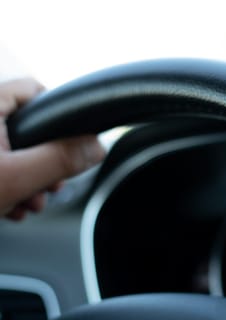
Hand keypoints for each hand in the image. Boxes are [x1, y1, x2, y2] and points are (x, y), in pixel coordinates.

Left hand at [0, 78, 105, 219]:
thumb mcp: (17, 177)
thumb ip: (60, 159)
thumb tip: (98, 147)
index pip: (32, 89)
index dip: (58, 113)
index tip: (70, 139)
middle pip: (27, 128)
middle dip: (44, 162)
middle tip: (49, 185)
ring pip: (14, 151)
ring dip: (29, 180)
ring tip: (28, 203)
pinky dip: (9, 185)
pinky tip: (10, 206)